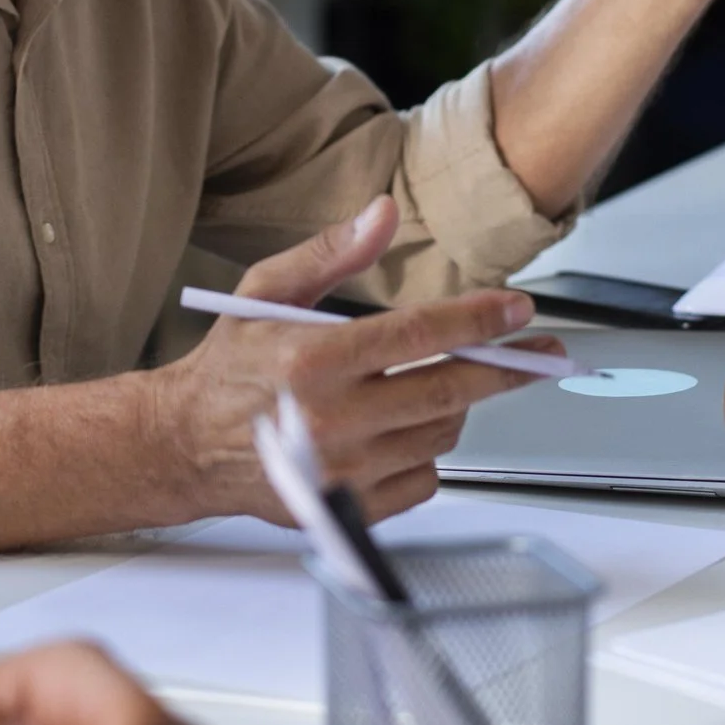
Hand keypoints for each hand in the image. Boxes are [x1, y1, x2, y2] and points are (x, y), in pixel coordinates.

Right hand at [151, 196, 560, 522]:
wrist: (184, 445)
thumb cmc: (229, 367)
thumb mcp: (266, 291)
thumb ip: (331, 252)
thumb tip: (384, 214)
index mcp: (313, 360)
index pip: (419, 335)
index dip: (479, 320)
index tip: (518, 310)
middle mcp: (329, 421)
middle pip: (448, 392)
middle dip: (506, 368)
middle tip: (541, 354)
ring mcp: (341, 473)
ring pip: (441, 436)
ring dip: (460, 407)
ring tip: (449, 383)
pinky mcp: (347, 510)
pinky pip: (423, 481)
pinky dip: (431, 453)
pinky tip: (411, 429)